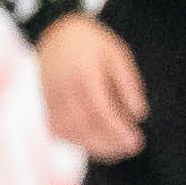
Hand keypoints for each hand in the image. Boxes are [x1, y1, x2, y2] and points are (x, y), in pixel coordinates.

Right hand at [34, 12, 148, 160]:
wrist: (57, 32)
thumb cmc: (93, 44)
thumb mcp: (117, 55)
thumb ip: (129, 84)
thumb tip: (138, 115)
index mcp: (84, 74)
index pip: (101, 111)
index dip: (118, 130)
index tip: (136, 141)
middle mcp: (64, 88)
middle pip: (85, 126)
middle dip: (109, 143)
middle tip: (130, 149)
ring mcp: (51, 97)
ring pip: (70, 132)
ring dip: (94, 147)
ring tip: (117, 152)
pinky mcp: (46, 103)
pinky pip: (58, 130)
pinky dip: (76, 142)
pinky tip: (95, 145)